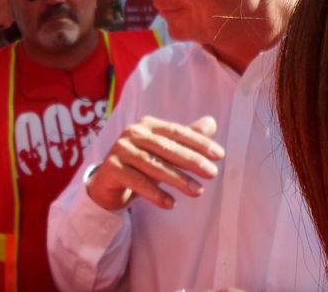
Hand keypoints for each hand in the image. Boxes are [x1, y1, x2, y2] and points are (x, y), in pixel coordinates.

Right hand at [85, 115, 224, 211]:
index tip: (219, 155)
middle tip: (212, 173)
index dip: (198, 142)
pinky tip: (171, 204)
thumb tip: (211, 123)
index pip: (176, 131)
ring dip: (177, 179)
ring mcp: (120, 150)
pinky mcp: (112, 168)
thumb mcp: (164, 152)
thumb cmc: (141, 164)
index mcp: (147, 124)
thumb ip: (185, 139)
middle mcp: (132, 133)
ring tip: (198, 192)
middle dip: (191, 160)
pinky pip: (137, 182)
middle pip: (166, 147)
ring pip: (153, 165)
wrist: (108, 182)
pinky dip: (155, 193)